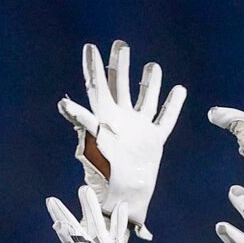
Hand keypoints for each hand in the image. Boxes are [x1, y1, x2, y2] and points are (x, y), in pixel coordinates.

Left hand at [59, 40, 185, 241]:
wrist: (124, 197)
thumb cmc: (104, 174)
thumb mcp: (91, 145)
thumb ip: (82, 122)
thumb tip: (64, 104)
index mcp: (103, 117)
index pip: (97, 86)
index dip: (93, 66)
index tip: (90, 47)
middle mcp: (120, 119)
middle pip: (120, 86)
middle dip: (120, 65)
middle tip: (120, 45)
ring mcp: (138, 129)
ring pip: (145, 98)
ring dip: (149, 82)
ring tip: (153, 66)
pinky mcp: (155, 140)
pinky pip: (166, 118)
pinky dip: (173, 104)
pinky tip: (179, 90)